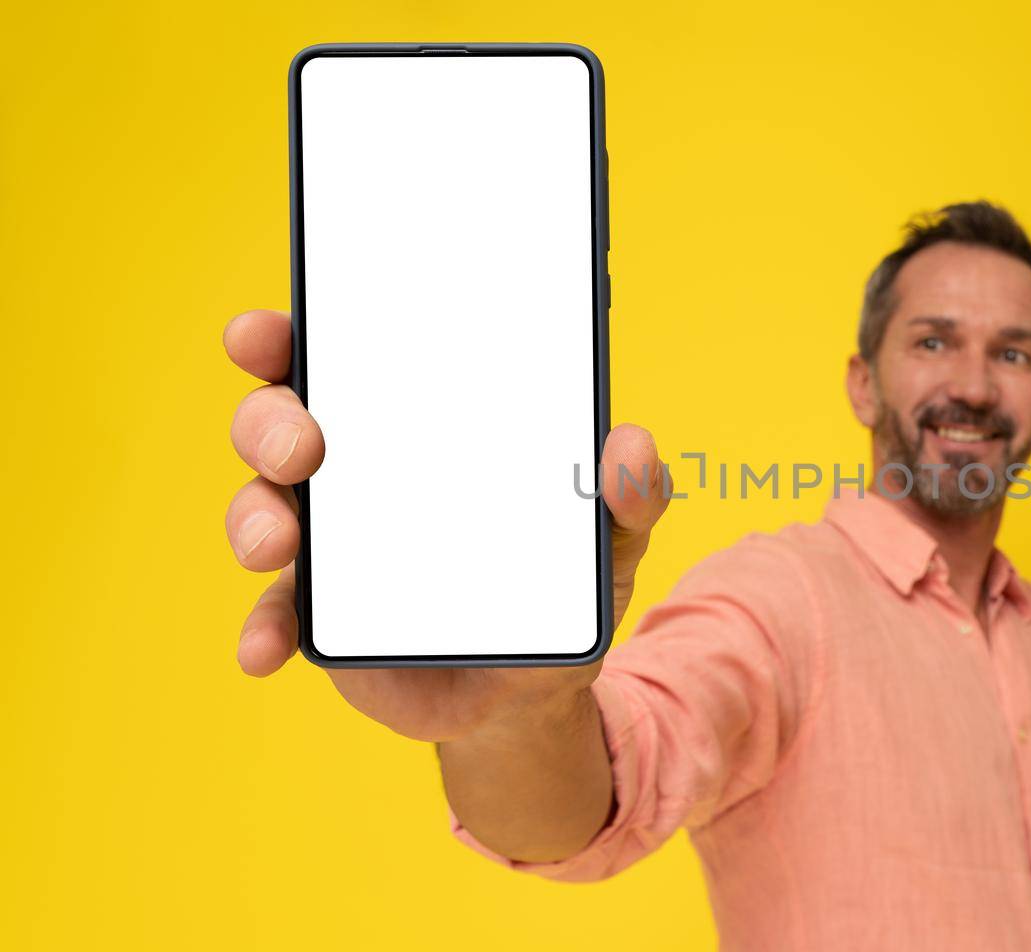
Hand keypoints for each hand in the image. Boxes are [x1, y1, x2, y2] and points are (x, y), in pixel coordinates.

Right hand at [222, 308, 670, 741]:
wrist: (534, 692)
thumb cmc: (562, 585)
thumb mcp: (613, 539)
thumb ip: (632, 495)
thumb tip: (631, 447)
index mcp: (418, 424)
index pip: (346, 355)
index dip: (293, 334)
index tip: (269, 330)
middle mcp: (357, 471)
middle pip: (281, 420)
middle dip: (271, 420)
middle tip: (303, 447)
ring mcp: (328, 544)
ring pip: (263, 507)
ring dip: (254, 518)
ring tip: (278, 545)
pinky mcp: (317, 616)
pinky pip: (274, 615)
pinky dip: (262, 629)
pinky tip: (265, 651)